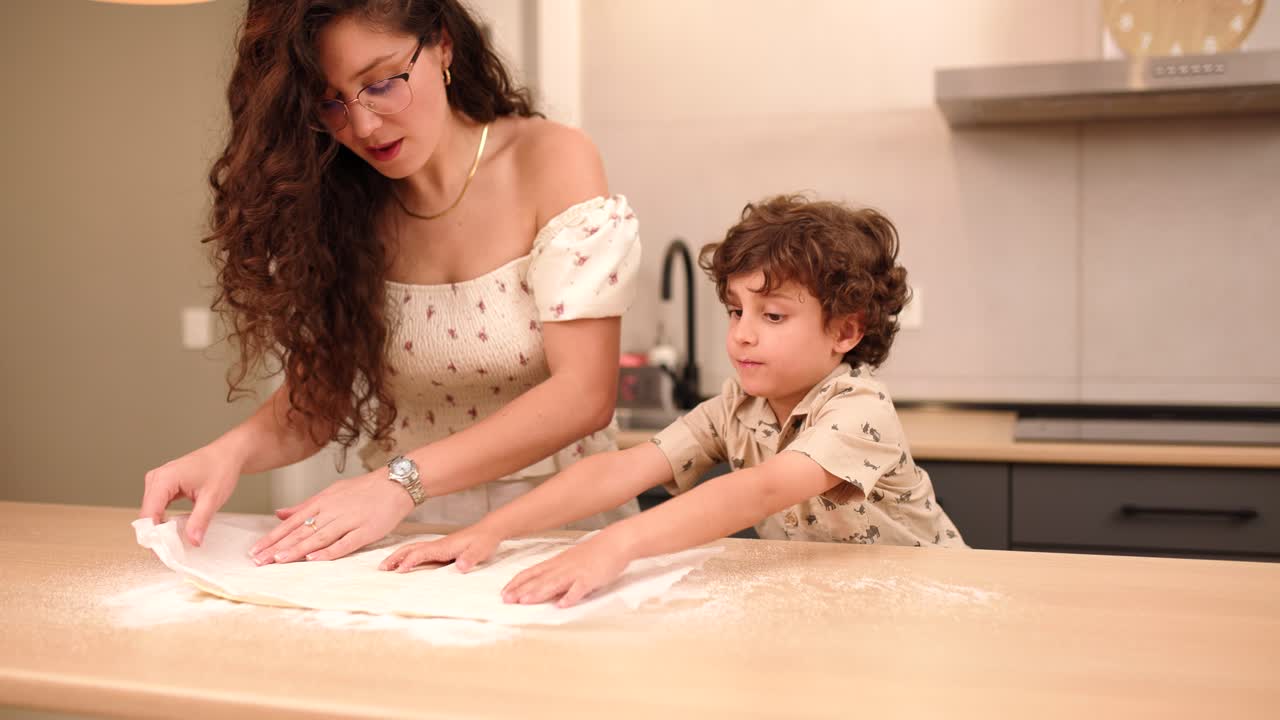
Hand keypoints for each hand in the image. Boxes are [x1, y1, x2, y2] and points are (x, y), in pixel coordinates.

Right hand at [141, 445, 241, 545]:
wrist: (228, 454)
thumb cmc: (221, 468)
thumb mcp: (213, 498)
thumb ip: (200, 520)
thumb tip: (192, 541)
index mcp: (164, 479)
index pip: (148, 513)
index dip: (153, 535)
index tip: (162, 552)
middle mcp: (156, 478)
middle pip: (146, 514)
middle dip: (156, 534)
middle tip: (170, 551)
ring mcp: (157, 481)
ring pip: (150, 512)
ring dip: (159, 528)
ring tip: (173, 543)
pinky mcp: (163, 486)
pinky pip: (157, 507)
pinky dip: (163, 520)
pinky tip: (174, 531)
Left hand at [250, 472, 413, 564]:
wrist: (395, 484)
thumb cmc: (364, 489)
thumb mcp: (331, 492)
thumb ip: (305, 506)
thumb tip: (279, 513)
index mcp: (322, 502)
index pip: (292, 522)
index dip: (273, 537)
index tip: (256, 551)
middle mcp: (332, 511)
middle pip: (301, 532)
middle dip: (278, 547)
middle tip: (258, 561)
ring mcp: (349, 521)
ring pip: (318, 537)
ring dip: (297, 550)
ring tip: (279, 561)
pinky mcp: (366, 531)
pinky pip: (345, 543)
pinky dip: (329, 551)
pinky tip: (314, 559)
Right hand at [379, 524, 502, 572]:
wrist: (490, 530)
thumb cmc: (484, 540)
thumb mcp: (480, 550)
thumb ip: (470, 558)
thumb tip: (460, 567)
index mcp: (444, 546)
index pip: (422, 553)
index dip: (410, 561)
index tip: (399, 571)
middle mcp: (437, 545)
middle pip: (411, 549)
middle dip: (395, 558)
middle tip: (381, 569)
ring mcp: (438, 546)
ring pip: (413, 549)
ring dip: (398, 556)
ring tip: (386, 567)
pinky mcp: (441, 549)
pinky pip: (419, 552)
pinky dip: (408, 556)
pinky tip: (405, 563)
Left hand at [501, 534, 631, 607]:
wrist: (614, 543)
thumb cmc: (593, 553)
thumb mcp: (570, 560)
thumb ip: (557, 572)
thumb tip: (543, 586)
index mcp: (556, 563)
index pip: (532, 572)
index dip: (517, 582)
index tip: (504, 592)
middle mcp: (562, 567)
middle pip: (539, 579)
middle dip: (521, 590)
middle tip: (506, 600)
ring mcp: (576, 572)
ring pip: (554, 583)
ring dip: (539, 592)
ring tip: (525, 602)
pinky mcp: (590, 578)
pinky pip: (579, 589)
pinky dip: (570, 597)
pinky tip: (562, 605)